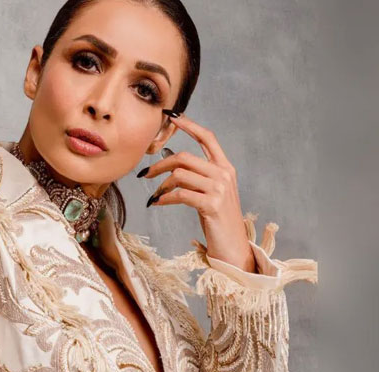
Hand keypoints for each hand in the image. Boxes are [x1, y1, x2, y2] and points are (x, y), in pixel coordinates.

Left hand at [137, 110, 256, 272]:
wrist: (234, 248)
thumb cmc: (218, 220)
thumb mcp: (212, 193)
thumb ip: (200, 176)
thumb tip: (171, 164)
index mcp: (226, 168)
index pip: (208, 138)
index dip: (189, 125)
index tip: (172, 116)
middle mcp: (224, 175)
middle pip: (185, 157)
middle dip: (160, 164)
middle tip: (145, 174)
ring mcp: (219, 189)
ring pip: (180, 175)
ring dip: (160, 185)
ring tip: (154, 195)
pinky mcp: (211, 204)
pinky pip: (180, 194)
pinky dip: (164, 198)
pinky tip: (157, 203)